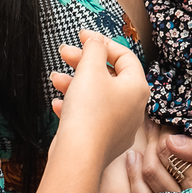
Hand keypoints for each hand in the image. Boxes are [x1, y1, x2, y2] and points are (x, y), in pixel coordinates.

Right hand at [49, 30, 149, 168]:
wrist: (78, 156)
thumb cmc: (88, 112)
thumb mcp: (90, 68)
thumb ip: (94, 48)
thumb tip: (96, 40)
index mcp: (137, 87)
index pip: (124, 56)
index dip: (102, 42)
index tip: (83, 36)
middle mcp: (133, 107)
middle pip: (109, 75)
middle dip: (84, 62)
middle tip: (64, 52)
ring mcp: (119, 126)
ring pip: (97, 96)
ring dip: (75, 83)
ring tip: (55, 78)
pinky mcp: (103, 140)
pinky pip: (90, 116)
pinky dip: (74, 106)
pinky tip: (58, 103)